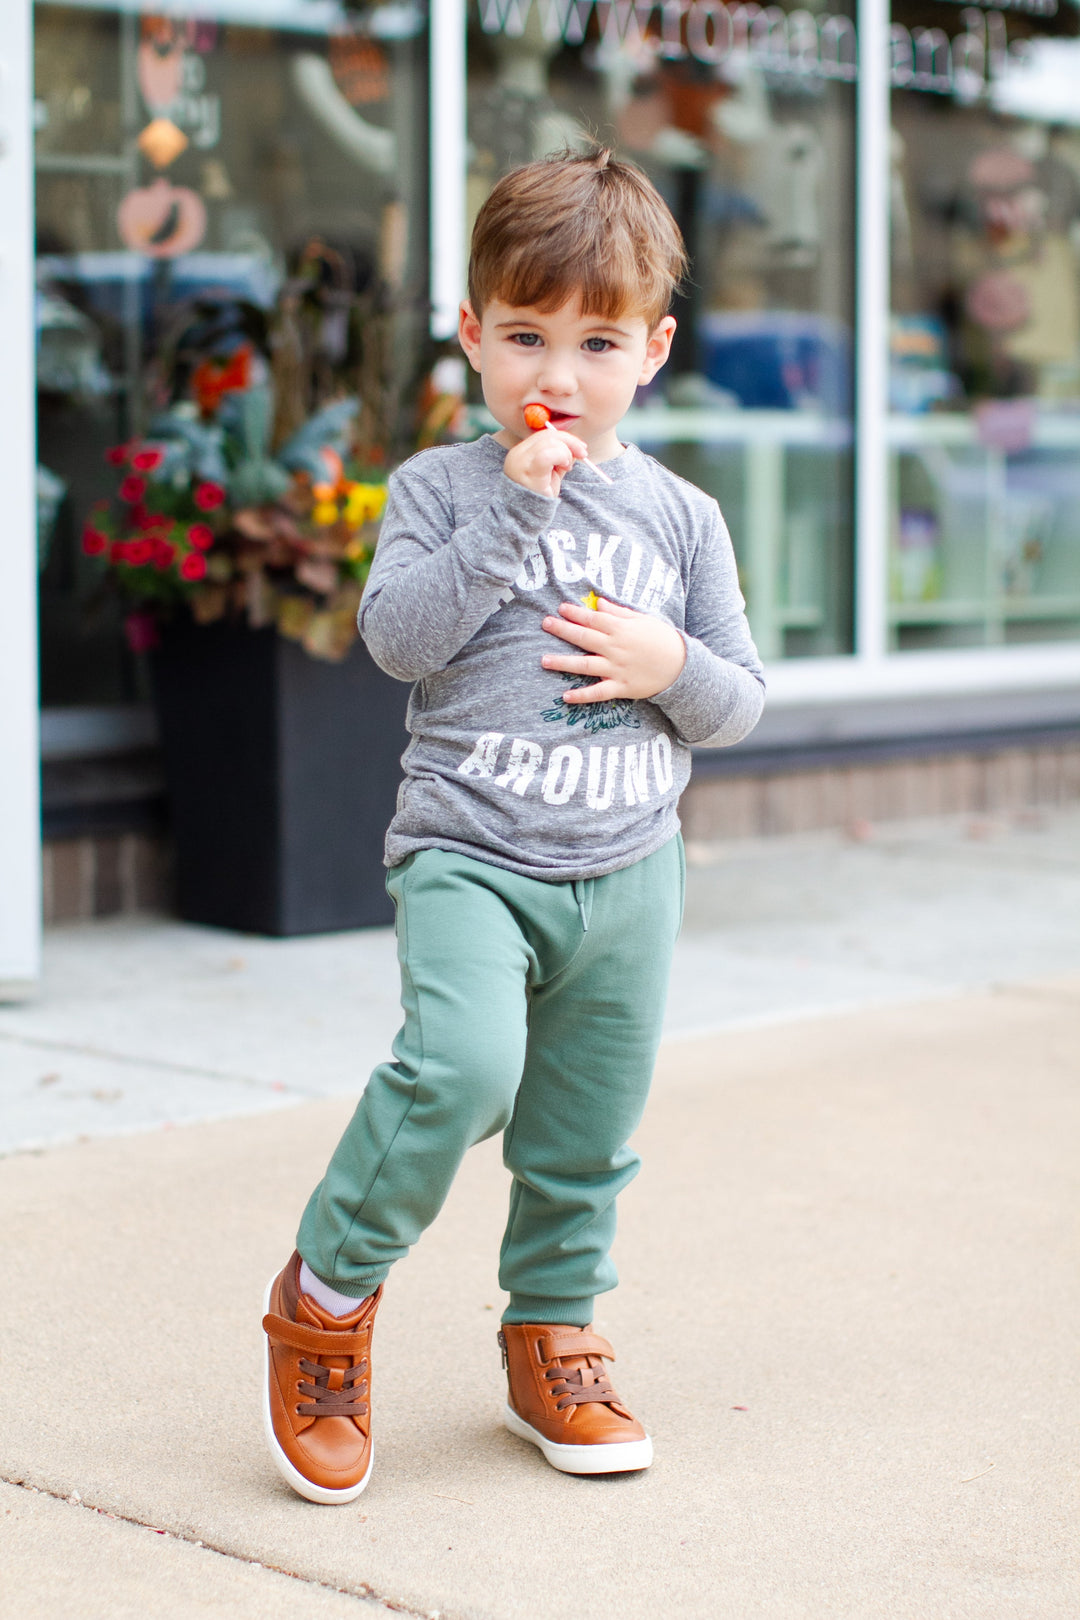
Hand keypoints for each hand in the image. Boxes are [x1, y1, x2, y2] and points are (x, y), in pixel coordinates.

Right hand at [503, 428, 589, 497]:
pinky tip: (564, 468)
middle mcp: (518, 454)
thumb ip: (560, 459)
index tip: (581, 448)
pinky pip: (548, 454)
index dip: (565, 438)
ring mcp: (521, 462)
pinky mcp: (529, 471)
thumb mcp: (551, 474)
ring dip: (566, 452)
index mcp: (521, 453)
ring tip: (567, 467)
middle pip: (548, 435)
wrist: (524, 519)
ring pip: (550, 441)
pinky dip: (562, 456)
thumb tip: (576, 448)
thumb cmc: (537, 499)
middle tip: (583, 454)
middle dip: (570, 442)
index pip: (545, 435)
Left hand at [541, 597, 686, 702]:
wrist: (682, 666)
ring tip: (544, 660)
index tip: (560, 608)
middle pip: (584, 637)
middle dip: (563, 630)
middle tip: (545, 624)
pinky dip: (582, 696)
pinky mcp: (621, 687)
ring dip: (563, 662)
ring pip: (586, 665)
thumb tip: (599, 602)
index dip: (576, 613)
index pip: (593, 618)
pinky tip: (565, 696)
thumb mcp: (643, 620)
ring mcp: (617, 669)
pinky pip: (598, 692)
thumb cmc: (662, 639)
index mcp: (621, 630)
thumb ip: (619, 612)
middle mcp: (616, 649)